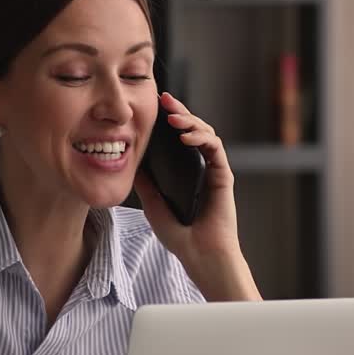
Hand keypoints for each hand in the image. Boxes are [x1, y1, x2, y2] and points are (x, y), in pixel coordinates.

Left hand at [134, 92, 241, 265]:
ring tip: (174, 118)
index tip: (155, 106)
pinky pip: (215, 149)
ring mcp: (213, 170)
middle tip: (165, 99)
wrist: (199, 255)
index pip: (179, 138)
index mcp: (186, 172)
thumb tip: (130, 162)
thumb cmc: (180, 235)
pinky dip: (201, 138)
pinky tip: (186, 137)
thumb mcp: (153, 204)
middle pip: (193, 130)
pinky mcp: (223, 176)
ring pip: (206, 133)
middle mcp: (201, 167)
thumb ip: (146, 183)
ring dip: (190, 121)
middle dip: (180, 111)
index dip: (169, 120)